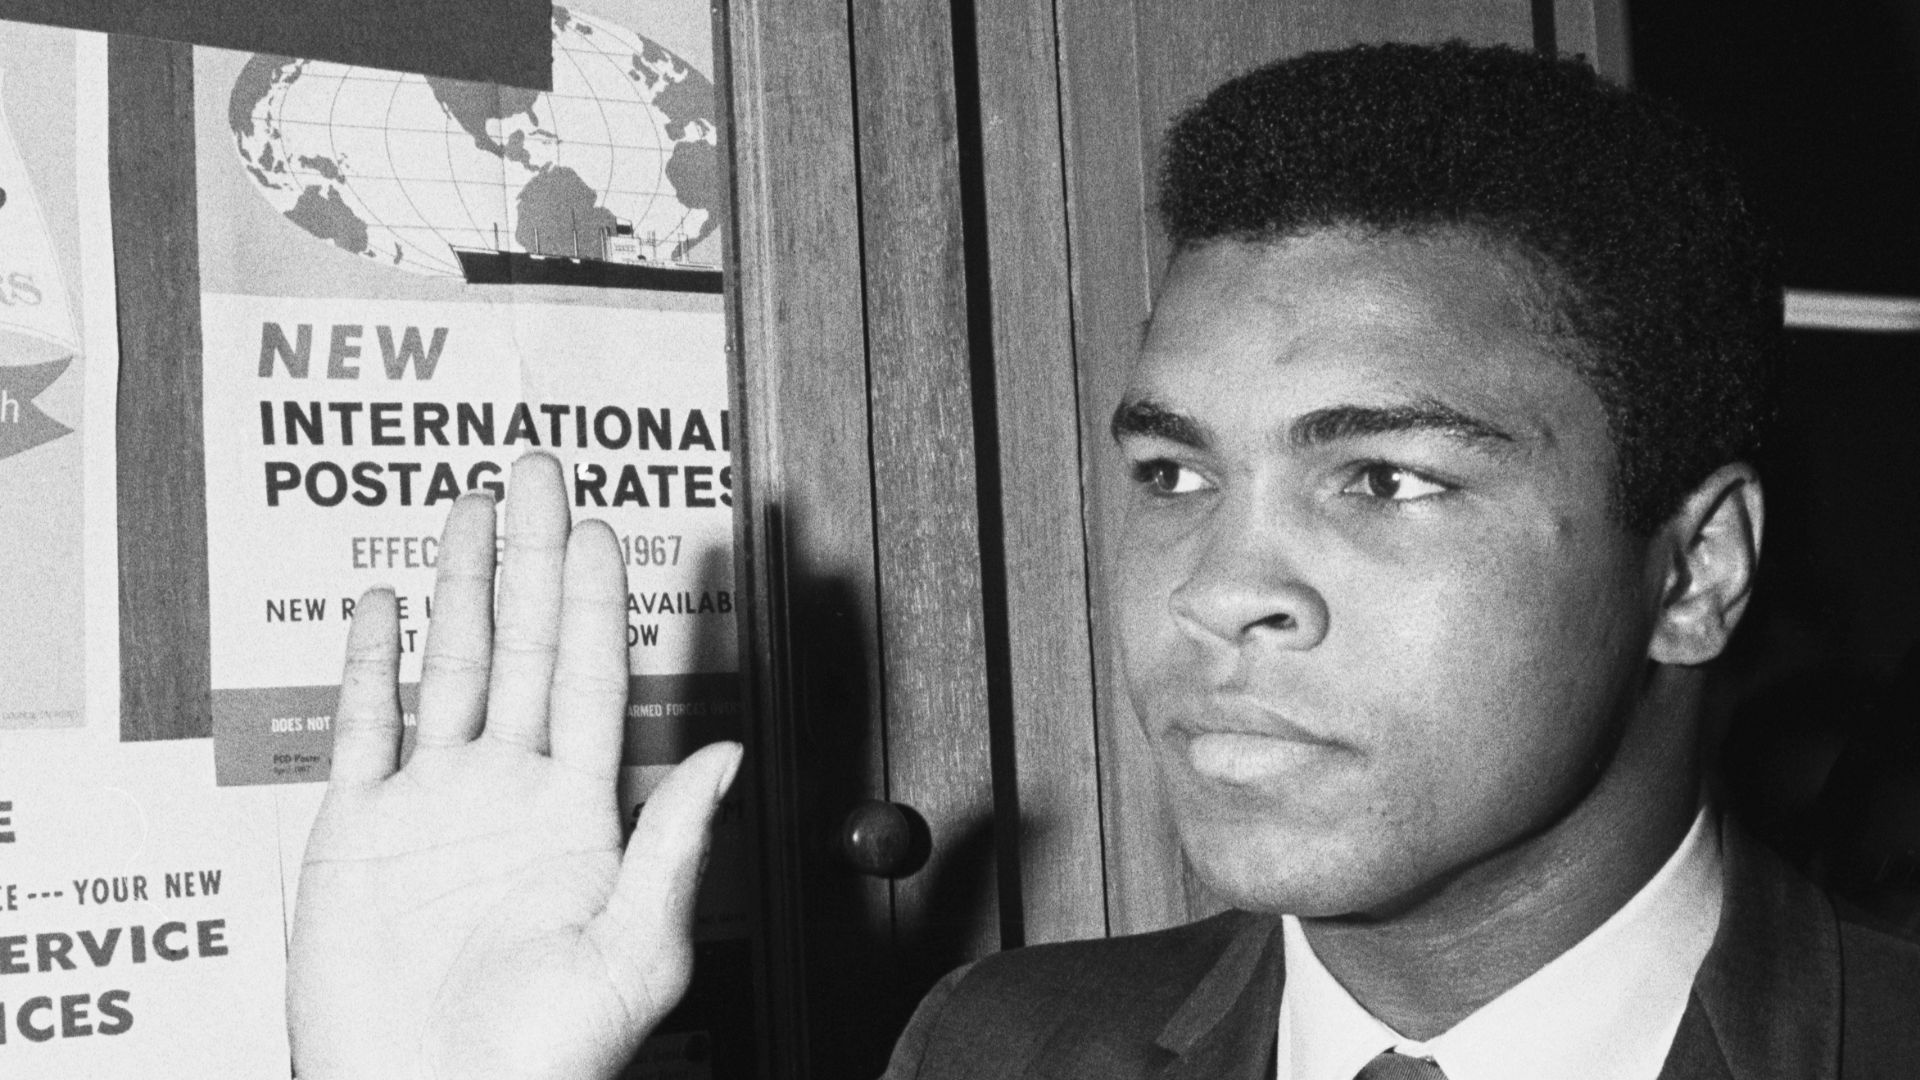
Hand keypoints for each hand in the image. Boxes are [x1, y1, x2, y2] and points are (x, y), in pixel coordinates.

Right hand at [288, 453, 741, 1079]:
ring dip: (459, 583)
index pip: (590, 676)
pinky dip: (372, 662)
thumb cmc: (544, 1057)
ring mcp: (432, 803)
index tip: (604, 527)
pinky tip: (388, 603)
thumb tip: (727, 752)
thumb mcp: (636, 952)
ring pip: (449, 664)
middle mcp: (509, 790)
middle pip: (521, 644)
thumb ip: (674, 844)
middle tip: (538, 470)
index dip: (594, 600)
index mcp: (578, 812)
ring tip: (470, 504)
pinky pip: (364, 726)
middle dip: (530, 556)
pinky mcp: (358, 830)